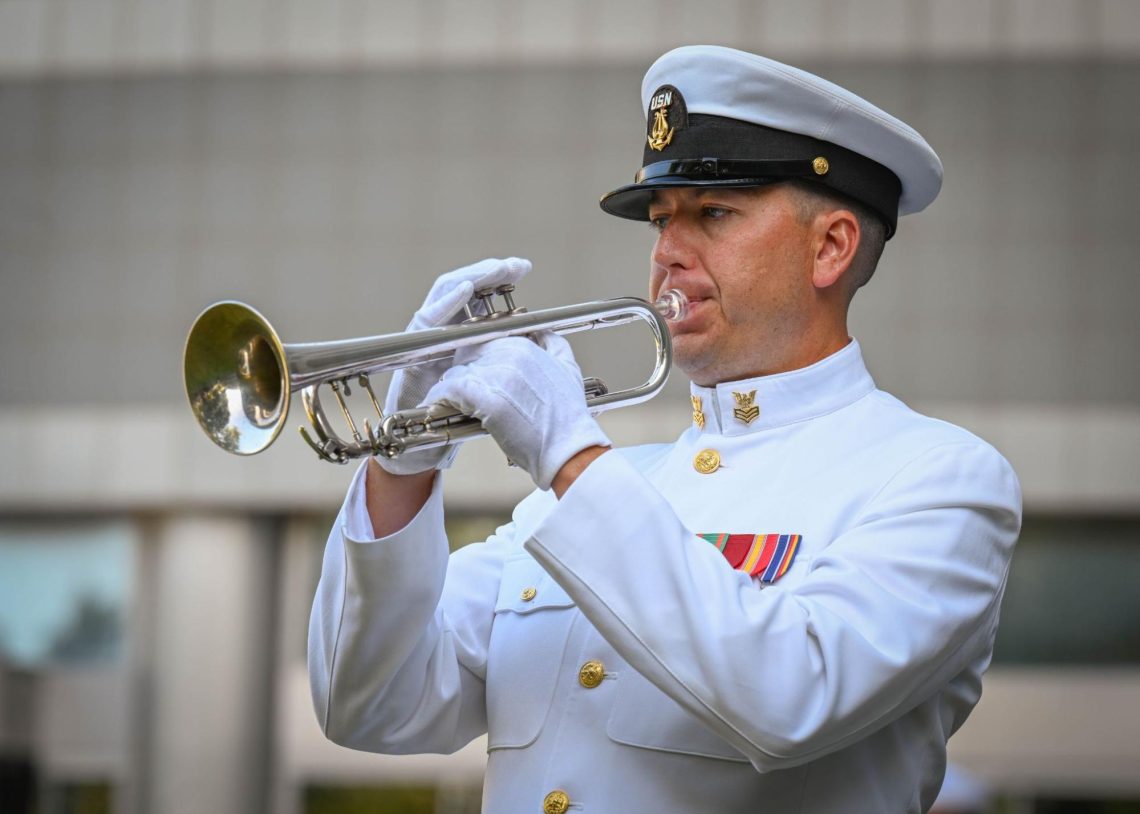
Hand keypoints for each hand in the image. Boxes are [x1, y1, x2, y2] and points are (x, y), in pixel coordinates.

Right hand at [377, 257, 531, 475]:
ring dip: (470, 279)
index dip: (499, 279)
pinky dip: (445, 303)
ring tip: (494, 269)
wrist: (422, 449)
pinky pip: (426, 321)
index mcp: (461, 337)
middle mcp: (441, 332)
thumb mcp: (492, 383)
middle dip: (488, 273)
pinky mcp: (410, 353)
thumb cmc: (457, 417)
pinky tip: (464, 292)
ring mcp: (424, 340)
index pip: (479, 297)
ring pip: (443, 296)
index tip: (524, 268)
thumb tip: (546, 336)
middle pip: (462, 289)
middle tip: (515, 265)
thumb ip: (510, 360)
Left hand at [423, 333, 611, 489]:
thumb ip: (553, 342)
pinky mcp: (485, 399)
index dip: (475, 357)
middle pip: (467, 354)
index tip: (471, 371)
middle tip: (456, 388)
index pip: (485, 340)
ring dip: (449, 386)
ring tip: (444, 400)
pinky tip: (436, 407)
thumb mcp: (568, 368)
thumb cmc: (567, 416)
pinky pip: (450, 390)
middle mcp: (509, 356)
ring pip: (456, 371)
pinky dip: (440, 398)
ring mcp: (496, 376)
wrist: (567, 448)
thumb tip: (541, 332)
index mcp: (524, 346)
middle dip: (461, 370)